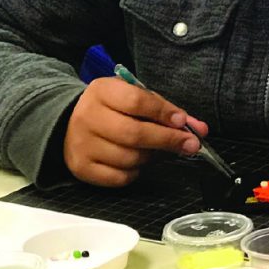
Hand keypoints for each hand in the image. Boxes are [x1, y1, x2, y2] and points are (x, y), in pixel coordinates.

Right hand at [63, 76, 208, 185]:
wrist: (68, 123)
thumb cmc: (112, 108)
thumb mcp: (134, 97)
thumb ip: (166, 110)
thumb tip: (199, 129)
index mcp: (102, 91)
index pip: (136, 102)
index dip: (163, 113)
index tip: (182, 121)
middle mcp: (87, 117)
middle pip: (133, 133)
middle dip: (167, 140)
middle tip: (191, 145)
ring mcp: (82, 145)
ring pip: (129, 158)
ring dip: (152, 157)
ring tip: (157, 150)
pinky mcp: (81, 168)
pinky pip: (119, 177)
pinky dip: (136, 172)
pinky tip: (138, 162)